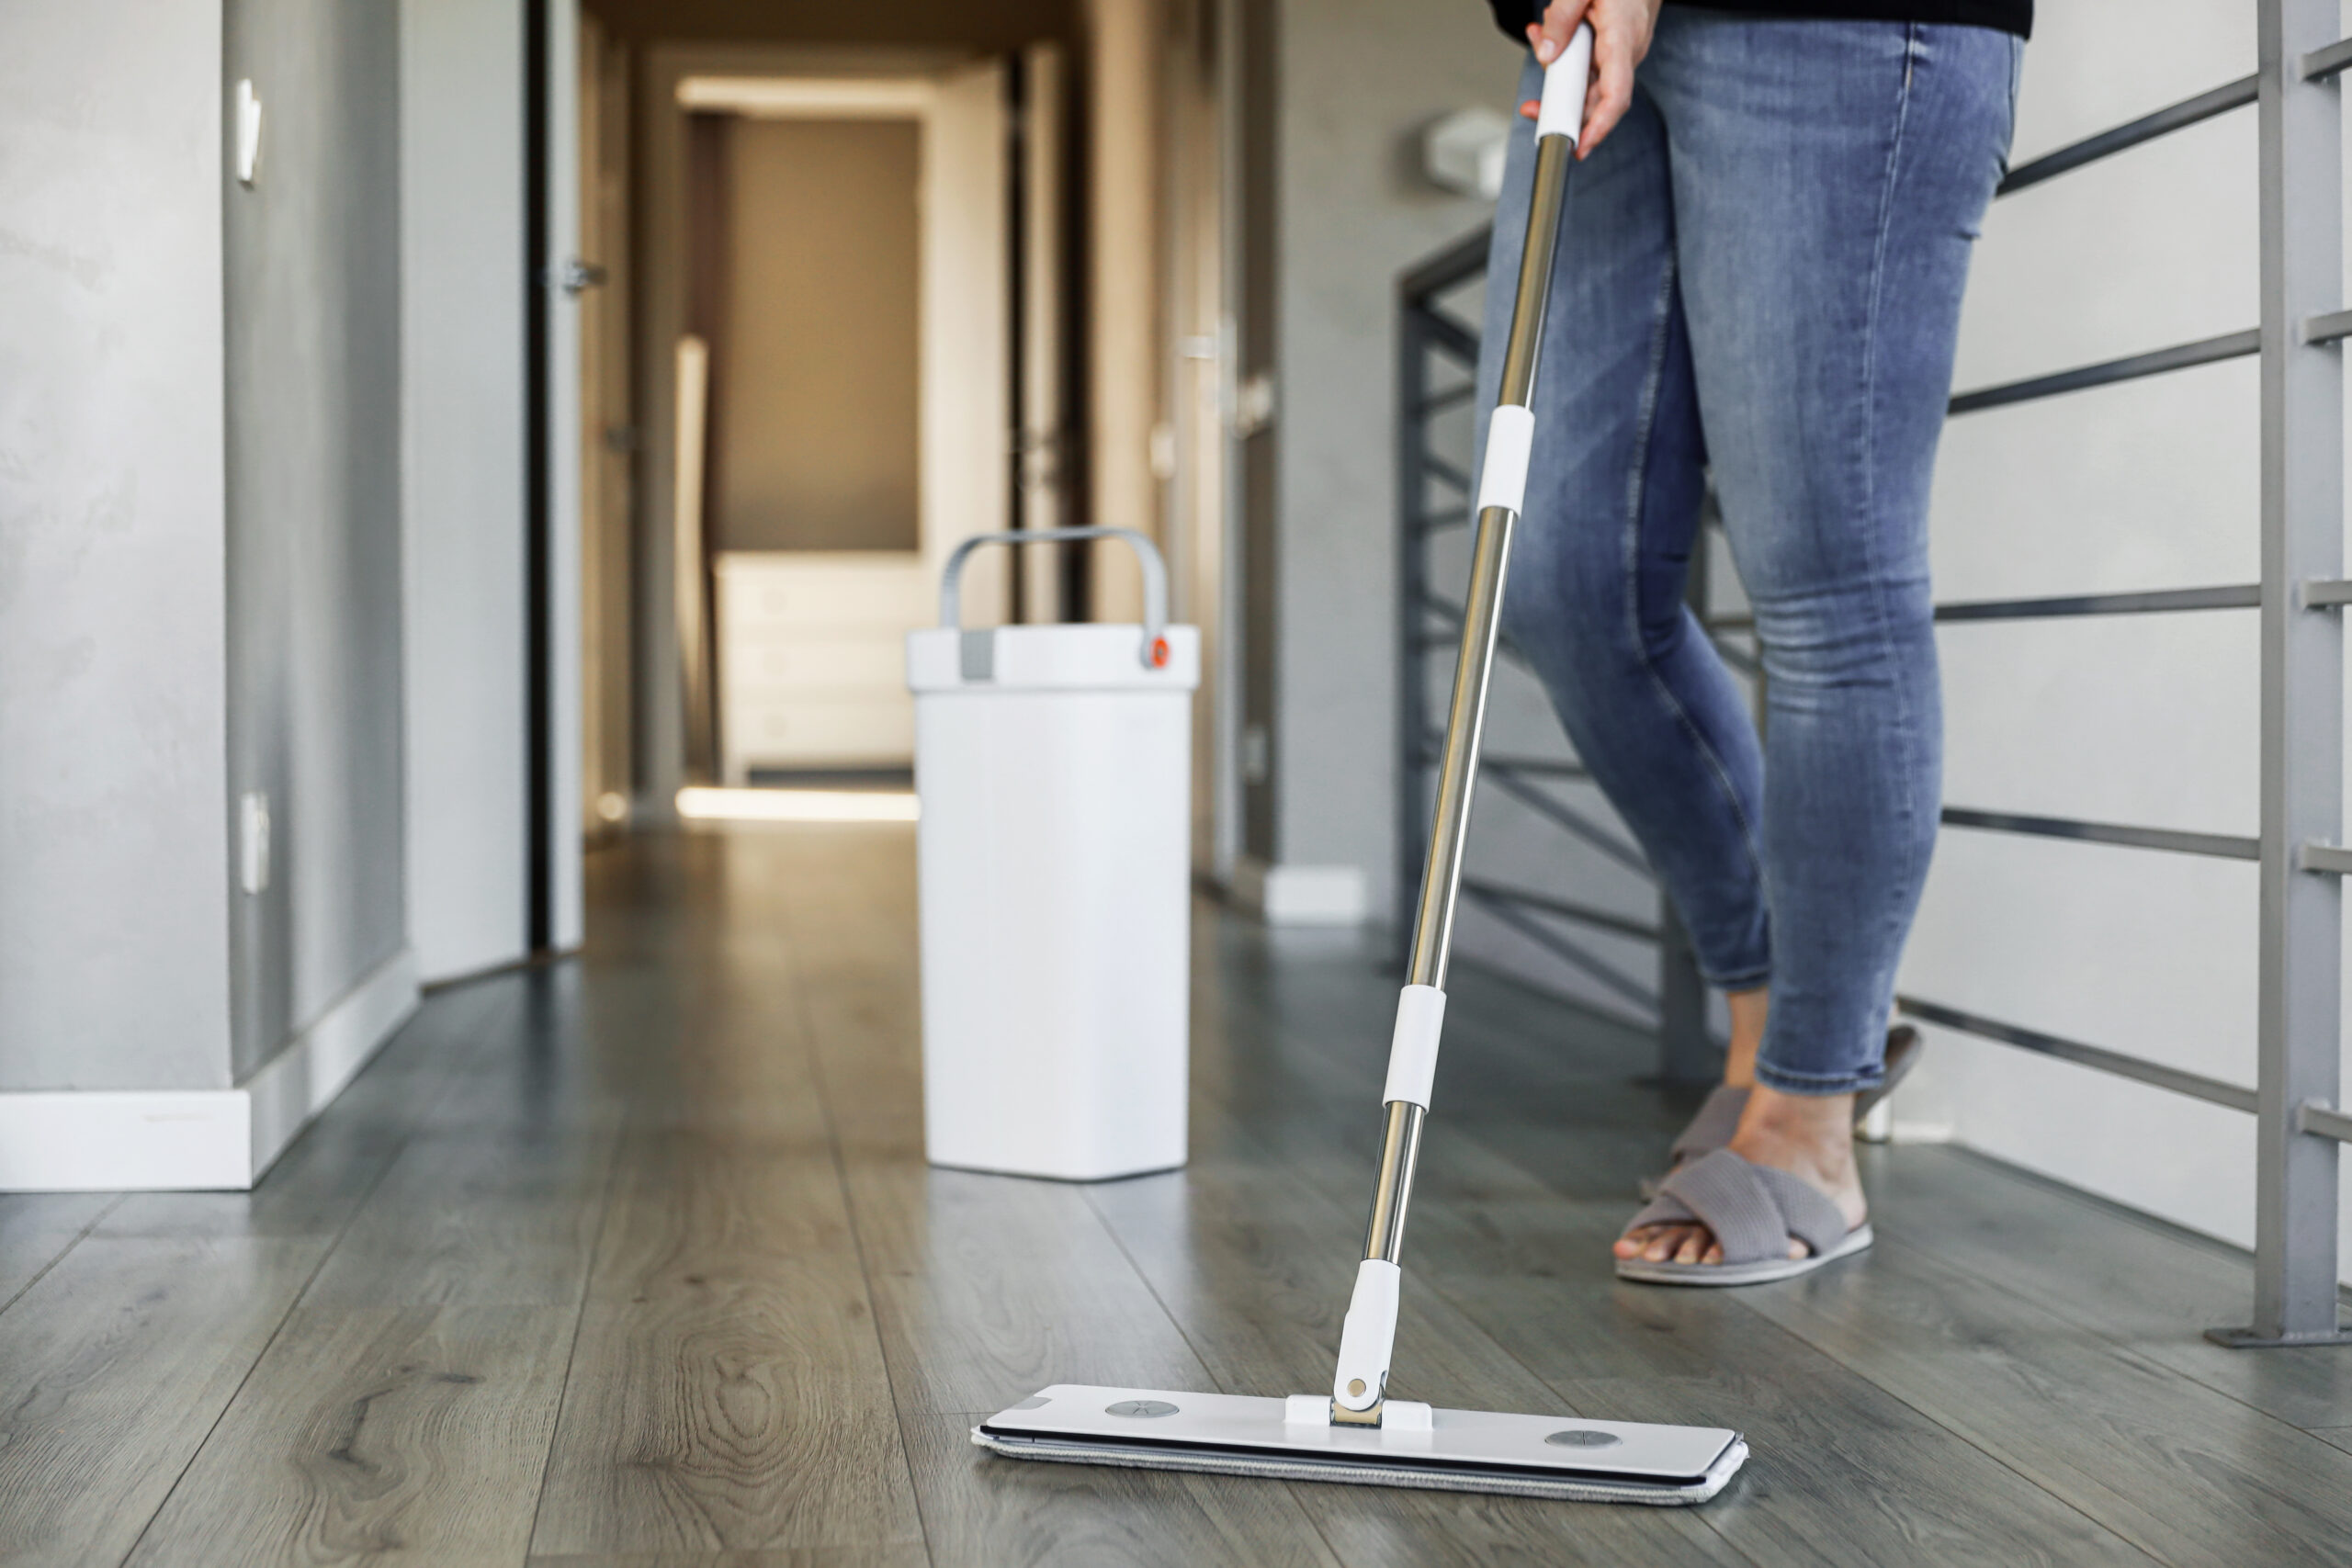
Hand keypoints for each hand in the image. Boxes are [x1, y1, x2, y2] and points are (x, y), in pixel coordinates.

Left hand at [1519, 0, 1663, 158]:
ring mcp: (1620, 54)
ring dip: (1556, 70)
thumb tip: (1546, 55)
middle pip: (1595, 98)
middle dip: (1560, 106)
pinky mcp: (1613, 50)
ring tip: (1538, 35)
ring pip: (1585, 81)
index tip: (1580, 147)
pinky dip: (1564, 56)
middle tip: (1531, 109)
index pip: (1616, 95)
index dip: (1599, 127)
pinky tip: (1547, 34)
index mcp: (1623, 39)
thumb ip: (1562, 19)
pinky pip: (1586, 65)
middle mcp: (1626, 52)